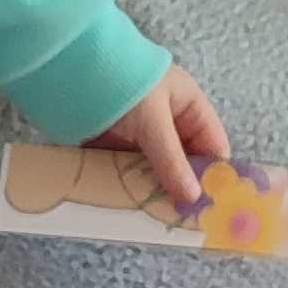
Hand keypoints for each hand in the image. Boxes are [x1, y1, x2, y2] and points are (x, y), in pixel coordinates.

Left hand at [99, 64, 228, 215]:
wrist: (71, 68)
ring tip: (158, 219)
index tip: (213, 206)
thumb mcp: (153, 122)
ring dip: (157, 192)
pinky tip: (132, 208)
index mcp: (188, 106)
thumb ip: (172, 160)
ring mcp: (141, 136)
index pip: (213, 146)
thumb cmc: (124, 84)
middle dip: (184, 190)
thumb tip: (193, 197)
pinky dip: (132, 189)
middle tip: (184, 220)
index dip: (215, 176)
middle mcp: (168, 122)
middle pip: (186, 164)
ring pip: (157, 172)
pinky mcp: (115, 147)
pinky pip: (130, 173)